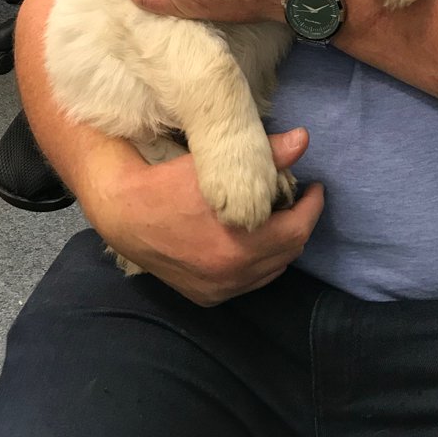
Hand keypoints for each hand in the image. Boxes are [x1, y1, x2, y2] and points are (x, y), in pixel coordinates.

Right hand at [87, 127, 323, 306]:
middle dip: (298, 223)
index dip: (311, 207)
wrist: (123, 215)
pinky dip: (258, 262)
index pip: (297, 230)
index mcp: (240, 244)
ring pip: (270, 270)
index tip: (314, 187)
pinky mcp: (206, 296)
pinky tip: (251, 241)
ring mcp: (219, 289)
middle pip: (288, 252)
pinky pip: (248, 281)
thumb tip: (302, 140)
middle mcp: (232, 275)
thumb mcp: (215, 164)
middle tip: (298, 198)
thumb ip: (265, 152)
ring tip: (277, 218)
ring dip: (280, 244)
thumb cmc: (168, 183)